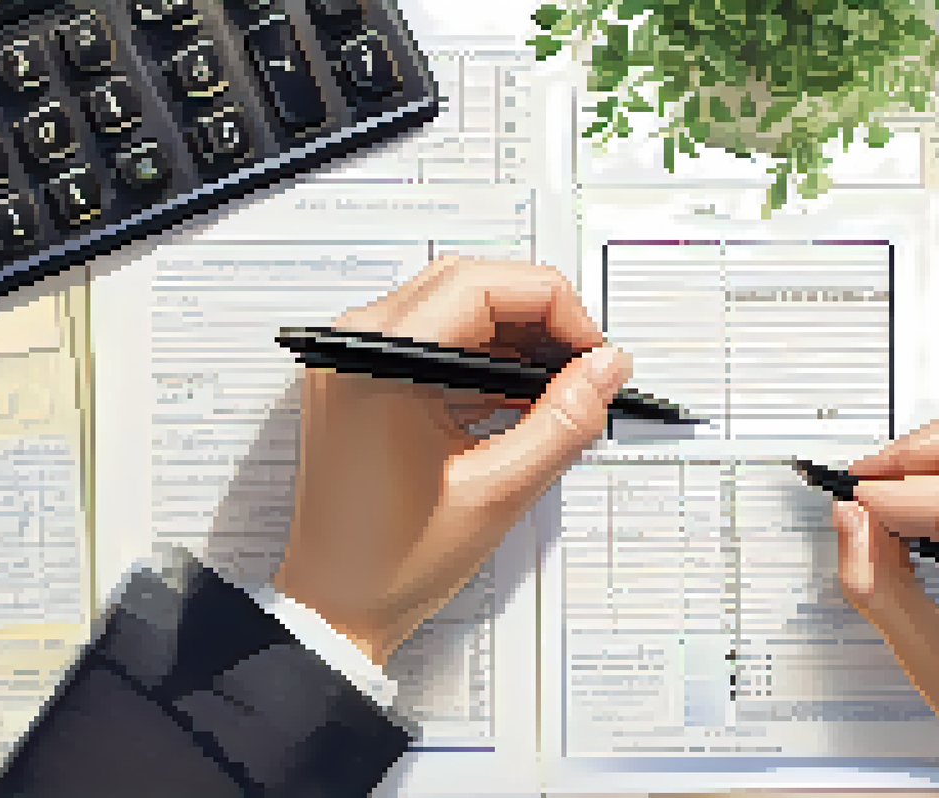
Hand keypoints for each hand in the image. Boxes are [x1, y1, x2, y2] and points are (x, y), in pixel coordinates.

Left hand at [273, 256, 631, 667]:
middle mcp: (354, 346)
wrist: (333, 607)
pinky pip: (432, 340)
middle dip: (537, 316)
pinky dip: (481, 358)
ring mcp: (353, 360)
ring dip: (512, 337)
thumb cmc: (391, 563)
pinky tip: (519, 399)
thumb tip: (605, 368)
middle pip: (467, 284)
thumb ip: (562, 423)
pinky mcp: (361, 379)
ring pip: (452, 306)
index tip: (592, 353)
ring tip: (558, 389)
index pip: (482, 286)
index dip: (554, 307)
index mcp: (376, 364)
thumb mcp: (497, 492)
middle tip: (583, 367)